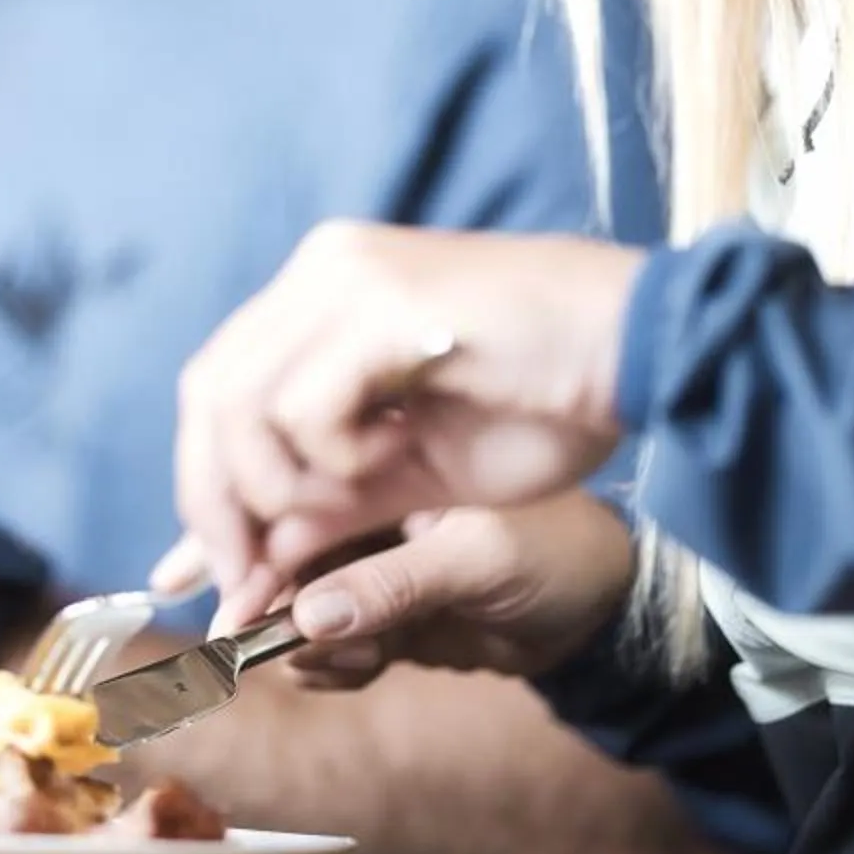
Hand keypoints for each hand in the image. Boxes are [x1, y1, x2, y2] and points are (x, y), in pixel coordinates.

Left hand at [162, 223, 641, 625]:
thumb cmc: (548, 404)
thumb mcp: (415, 475)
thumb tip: (247, 569)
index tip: (225, 577)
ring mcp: (347, 277)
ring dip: (282, 485)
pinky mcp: (381, 299)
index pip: (219, 389)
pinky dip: (335, 457)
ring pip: (239, 400)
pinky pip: (304, 403)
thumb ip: (330, 509)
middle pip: (207, 394)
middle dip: (218, 503)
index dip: (207, 487)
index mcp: (324, 297)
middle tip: (253, 581)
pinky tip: (402, 451)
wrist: (647, 349)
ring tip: (362, 496)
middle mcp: (323, 273)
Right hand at [282, 494, 636, 691]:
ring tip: (345, 660)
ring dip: (303, 642)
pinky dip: (332, 663)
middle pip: (281, 549)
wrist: (607, 610)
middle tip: (251, 646)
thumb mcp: (477, 560)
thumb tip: (306, 618)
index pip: (298, 497)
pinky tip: (353, 670)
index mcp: (386, 462)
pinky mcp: (383, 609)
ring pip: (298, 602)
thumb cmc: (561, 554)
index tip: (235, 602)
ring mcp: (371, 560)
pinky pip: (330, 640)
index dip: (256, 548)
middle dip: (261, 602)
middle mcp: (366, 506)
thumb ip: (392, 585)